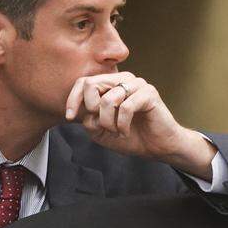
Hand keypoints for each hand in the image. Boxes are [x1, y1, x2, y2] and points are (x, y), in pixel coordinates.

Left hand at [64, 72, 216, 178]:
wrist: (157, 148)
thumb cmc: (131, 137)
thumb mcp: (101, 131)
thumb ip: (89, 119)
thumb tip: (83, 111)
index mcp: (111, 84)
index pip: (84, 82)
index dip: (73, 99)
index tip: (70, 117)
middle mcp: (124, 80)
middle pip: (92, 85)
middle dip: (92, 111)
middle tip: (103, 126)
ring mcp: (138, 85)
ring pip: (108, 99)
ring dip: (108, 122)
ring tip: (117, 131)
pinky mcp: (149, 93)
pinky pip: (126, 107)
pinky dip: (122, 125)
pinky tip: (126, 132)